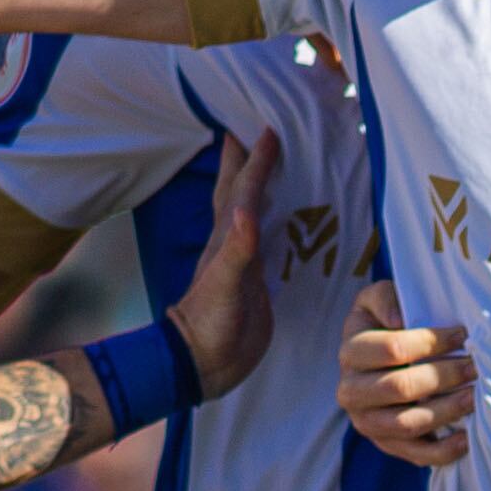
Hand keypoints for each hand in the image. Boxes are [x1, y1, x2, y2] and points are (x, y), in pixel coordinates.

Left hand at [165, 130, 282, 401]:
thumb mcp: (225, 286)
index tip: (269, 129)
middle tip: (257, 128)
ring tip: (272, 160)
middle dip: (246, 159)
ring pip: (253, 210)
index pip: (245, 190)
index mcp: (227, 237)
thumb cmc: (210, 323)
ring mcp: (246, 259)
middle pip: (240, 190)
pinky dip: (275, 221)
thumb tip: (247, 212)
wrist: (204, 361)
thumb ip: (237, 250)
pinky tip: (287, 217)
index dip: (256, 160)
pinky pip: (269, 238)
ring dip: (260, 184)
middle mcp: (236, 241)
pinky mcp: (259, 280)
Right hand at [340, 278, 474, 464]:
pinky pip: (414, 454)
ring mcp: (366, 422)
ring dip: (446, 411)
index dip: (430, 342)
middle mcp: (350, 391)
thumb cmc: (384, 323)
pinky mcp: (385, 444)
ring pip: (407, 423)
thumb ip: (386, 298)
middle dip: (443, 376)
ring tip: (473, 398)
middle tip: (473, 367)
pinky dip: (442, 451)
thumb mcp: (378, 298)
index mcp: (351, 352)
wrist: (374, 360)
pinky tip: (466, 438)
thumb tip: (399, 321)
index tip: (461, 335)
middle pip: (400, 388)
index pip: (392, 349)